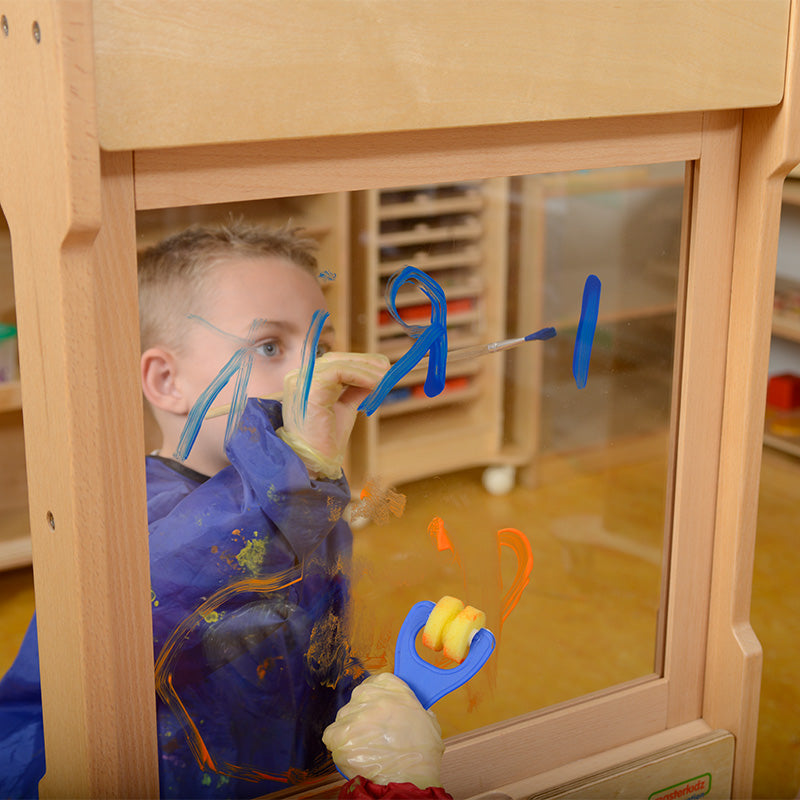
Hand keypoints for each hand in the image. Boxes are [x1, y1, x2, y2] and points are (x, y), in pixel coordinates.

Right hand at [278, 352, 388, 478]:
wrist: (312, 463)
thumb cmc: (324, 442)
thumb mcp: (343, 408)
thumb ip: (354, 390)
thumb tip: (374, 377)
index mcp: (304, 382)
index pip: (333, 363)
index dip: (359, 362)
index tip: (381, 367)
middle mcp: (299, 378)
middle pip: (336, 359)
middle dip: (365, 362)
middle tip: (387, 368)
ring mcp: (302, 381)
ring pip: (339, 363)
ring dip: (366, 369)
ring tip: (385, 377)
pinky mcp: (311, 388)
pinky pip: (339, 372)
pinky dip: (360, 376)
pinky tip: (375, 384)